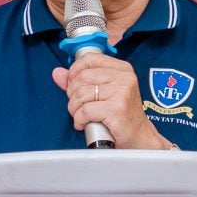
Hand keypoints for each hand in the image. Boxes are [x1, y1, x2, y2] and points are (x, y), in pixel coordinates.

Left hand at [51, 49, 168, 149]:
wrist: (139, 137)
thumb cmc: (121, 115)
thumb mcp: (103, 93)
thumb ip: (79, 81)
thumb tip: (57, 73)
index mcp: (122, 69)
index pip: (89, 59)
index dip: (74, 72)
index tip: (73, 85)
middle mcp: (124, 77)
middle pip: (82, 77)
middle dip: (72, 94)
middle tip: (77, 106)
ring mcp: (122, 92)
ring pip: (81, 94)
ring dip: (74, 108)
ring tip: (80, 116)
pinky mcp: (117, 109)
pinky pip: (86, 110)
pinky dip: (79, 119)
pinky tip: (84, 123)